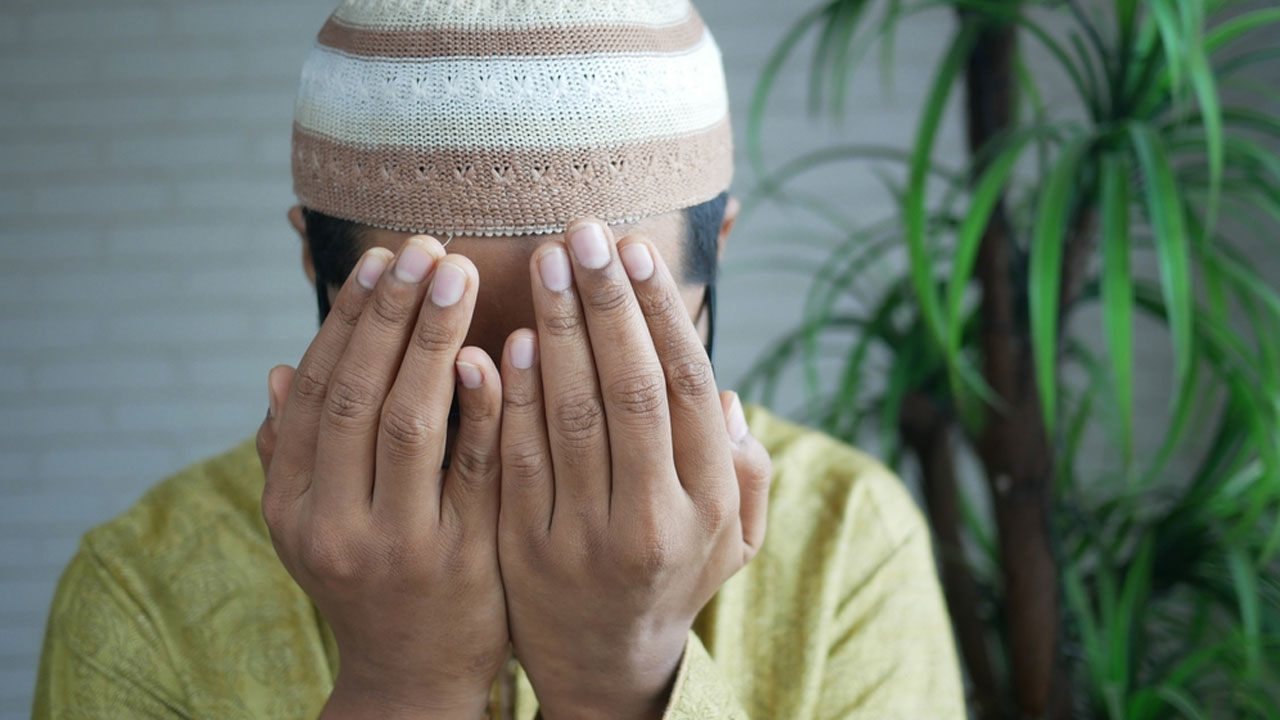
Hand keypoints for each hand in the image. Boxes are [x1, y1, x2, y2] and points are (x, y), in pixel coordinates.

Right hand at [255, 236, 506, 718]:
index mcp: (291, 505)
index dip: (347, 322)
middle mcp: (333, 523)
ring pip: (410, 423)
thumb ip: (293, 453)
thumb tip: (278, 372)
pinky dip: (485, 406)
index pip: (316, 393)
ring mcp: (398, 544)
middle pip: (359, 396)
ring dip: (431, 340)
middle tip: (423, 246)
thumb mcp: (311, 525)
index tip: (379, 261)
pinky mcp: (463, 559)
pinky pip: (476, 469)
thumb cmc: (368, 581)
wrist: (412, 676)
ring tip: (457, 273)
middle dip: (390, 314)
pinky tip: (497, 351)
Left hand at [496, 220, 772, 719]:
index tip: (634, 248)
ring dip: (558, 331)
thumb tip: (726, 395)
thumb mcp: (732, 539)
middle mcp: (655, 520)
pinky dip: (512, 397)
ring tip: (544, 262)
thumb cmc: (671, 577)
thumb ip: (744, 471)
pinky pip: (517, 460)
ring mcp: (586, 539)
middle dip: (607, 302)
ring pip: (572, 417)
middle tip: (582, 230)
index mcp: (710, 503)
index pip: (687, 386)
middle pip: (632, 390)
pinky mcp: (526, 551)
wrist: (605, 665)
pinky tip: (507, 340)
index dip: (660, 312)